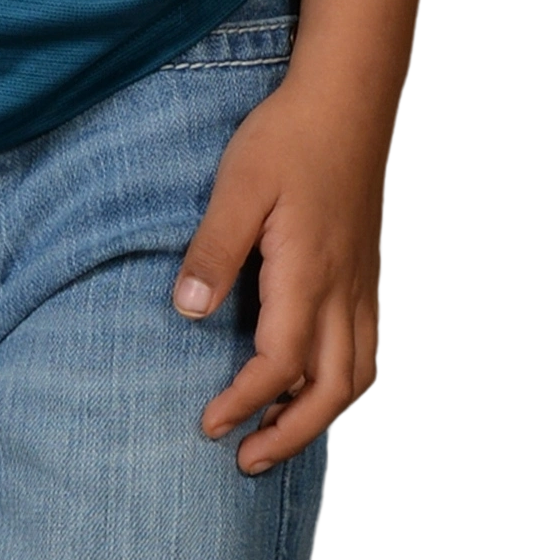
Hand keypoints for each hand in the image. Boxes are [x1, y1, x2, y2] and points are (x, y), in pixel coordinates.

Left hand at [170, 75, 385, 471]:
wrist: (348, 99)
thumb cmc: (287, 137)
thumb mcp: (238, 186)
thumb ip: (213, 251)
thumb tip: (187, 314)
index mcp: (308, 274)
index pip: (279, 364)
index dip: (244, 404)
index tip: (208, 426)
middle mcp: (345, 289)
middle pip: (331, 390)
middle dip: (290, 435)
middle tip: (246, 459)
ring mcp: (364, 282)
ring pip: (359, 375)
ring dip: (323, 414)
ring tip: (281, 431)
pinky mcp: (370, 271)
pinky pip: (371, 348)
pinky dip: (348, 383)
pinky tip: (320, 382)